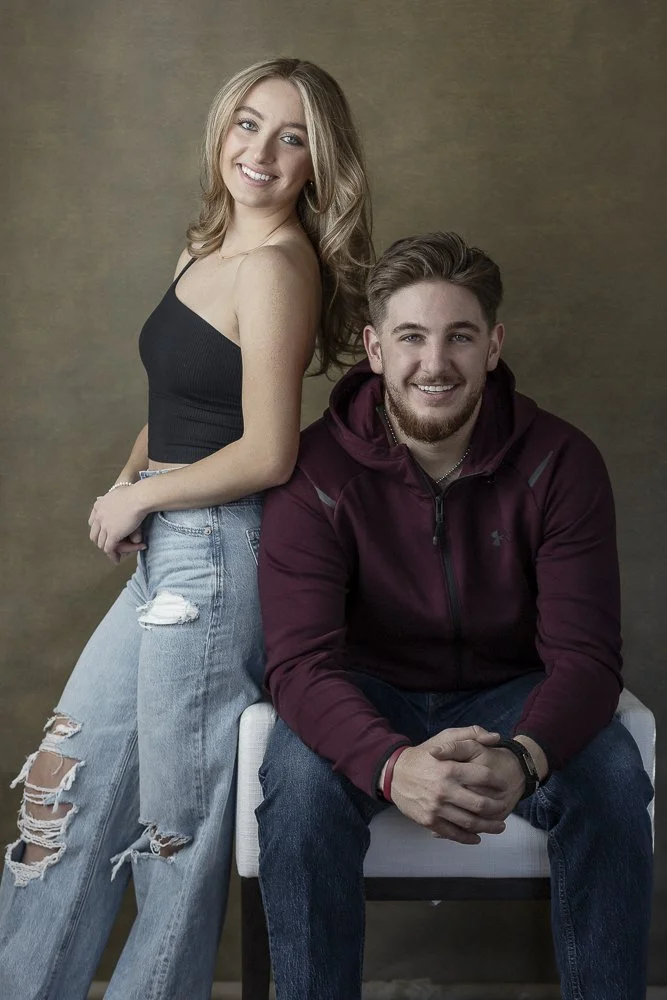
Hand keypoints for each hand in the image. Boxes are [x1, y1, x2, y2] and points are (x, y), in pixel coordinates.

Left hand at [88, 488, 146, 563]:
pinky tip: (117, 559)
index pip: (92, 522)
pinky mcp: (113, 535)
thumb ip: (111, 496)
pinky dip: (112, 555)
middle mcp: (98, 516)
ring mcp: (105, 526)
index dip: (97, 530)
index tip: (104, 534)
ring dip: (108, 550)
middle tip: (109, 546)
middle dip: (100, 542)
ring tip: (115, 554)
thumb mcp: (118, 490)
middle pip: (94, 535)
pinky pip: (109, 549)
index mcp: (98, 505)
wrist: (139, 497)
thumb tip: (102, 499)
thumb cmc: (135, 492)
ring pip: (101, 543)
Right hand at [390, 726, 506, 844]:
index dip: (498, 782)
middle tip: (503, 806)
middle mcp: (444, 789)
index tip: (503, 786)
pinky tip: (477, 837)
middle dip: (497, 808)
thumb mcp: (445, 737)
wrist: (394, 773)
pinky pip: (453, 833)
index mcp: (450, 768)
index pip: (484, 777)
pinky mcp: (429, 821)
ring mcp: (436, 808)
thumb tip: (495, 737)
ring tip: (499, 826)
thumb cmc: (424, 754)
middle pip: (480, 804)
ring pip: (470, 822)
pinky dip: (468, 838)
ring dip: (488, 826)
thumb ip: (471, 734)